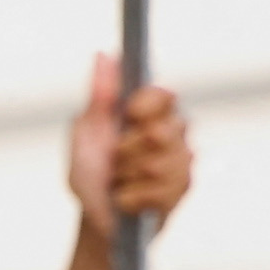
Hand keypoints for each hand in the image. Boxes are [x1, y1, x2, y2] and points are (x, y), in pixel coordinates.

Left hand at [69, 59, 195, 234]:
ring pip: (156, 166)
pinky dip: (132, 198)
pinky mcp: (183, 189)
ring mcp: (182, 160)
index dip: (147, 104)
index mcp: (150, 109)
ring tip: (120, 180)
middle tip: (115, 159)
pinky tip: (128, 199)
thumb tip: (103, 55)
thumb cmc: (91, 169)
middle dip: (126, 151)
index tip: (129, 114)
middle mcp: (173, 130)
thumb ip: (100, 96)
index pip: (165, 94)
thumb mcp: (86, 131)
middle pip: (161, 132)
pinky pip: (158, 192)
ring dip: (126, 177)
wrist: (96, 214)